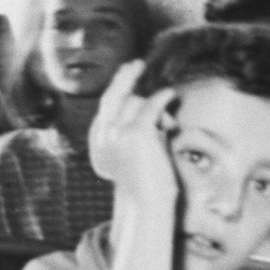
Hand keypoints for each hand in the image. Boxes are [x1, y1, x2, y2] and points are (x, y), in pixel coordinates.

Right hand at [87, 61, 178, 205]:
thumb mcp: (134, 159)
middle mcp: (103, 135)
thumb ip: (136, 137)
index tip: (128, 88)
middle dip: (123, 78)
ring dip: (154, 108)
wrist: (146, 204)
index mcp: (98, 144)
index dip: (118, 98)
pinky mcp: (137, 131)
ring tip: (169, 125)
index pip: (105, 111)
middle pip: (111, 97)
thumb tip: (158, 118)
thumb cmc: (144, 188)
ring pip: (134, 101)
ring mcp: (118, 132)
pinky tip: (171, 93)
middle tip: (134, 64)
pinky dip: (162, 98)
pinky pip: (150, 105)